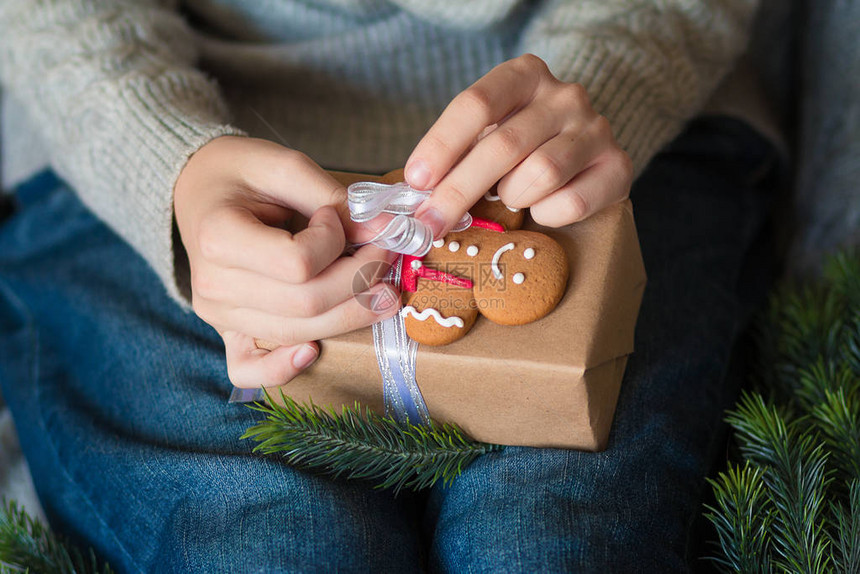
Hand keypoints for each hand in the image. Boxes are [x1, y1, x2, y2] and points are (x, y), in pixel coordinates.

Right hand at [174, 136, 399, 387]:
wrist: (200, 190)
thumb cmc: (241, 173)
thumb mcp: (286, 166)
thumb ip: (334, 198)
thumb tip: (385, 230)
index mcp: (219, 237)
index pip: (298, 263)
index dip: (334, 241)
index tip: (335, 216)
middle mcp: (213, 285)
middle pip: (306, 303)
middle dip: (360, 280)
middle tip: (387, 254)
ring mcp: (218, 314)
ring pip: (297, 333)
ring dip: (350, 316)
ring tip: (385, 292)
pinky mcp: (225, 331)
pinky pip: (249, 369)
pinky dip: (283, 369)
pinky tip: (315, 350)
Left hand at [405, 54, 632, 236]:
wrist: (585, 155)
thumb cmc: (523, 147)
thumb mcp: (490, 132)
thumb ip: (460, 152)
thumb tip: (418, 193)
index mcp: (525, 75)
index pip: (476, 104)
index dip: (441, 145)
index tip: (416, 181)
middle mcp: (565, 95)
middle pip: (503, 146)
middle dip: (459, 190)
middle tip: (430, 222)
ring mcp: (596, 129)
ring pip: (540, 174)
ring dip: (513, 196)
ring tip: (510, 195)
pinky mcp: (617, 166)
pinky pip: (570, 203)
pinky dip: (546, 214)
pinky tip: (542, 206)